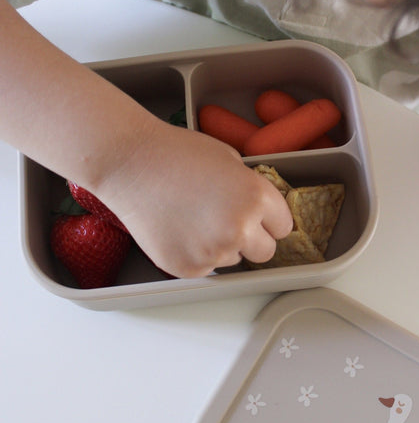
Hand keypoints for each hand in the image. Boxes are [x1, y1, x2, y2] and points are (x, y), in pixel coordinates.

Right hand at [96, 118, 293, 277]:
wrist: (130, 164)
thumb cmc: (177, 153)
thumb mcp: (229, 159)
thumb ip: (249, 187)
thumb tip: (259, 209)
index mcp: (256, 198)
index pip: (283, 227)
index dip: (270, 220)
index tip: (258, 217)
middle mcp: (240, 229)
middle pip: (265, 252)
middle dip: (252, 239)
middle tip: (228, 222)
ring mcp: (213, 252)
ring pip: (233, 259)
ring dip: (222, 246)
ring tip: (194, 218)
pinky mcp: (188, 268)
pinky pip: (205, 267)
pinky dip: (196, 254)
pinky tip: (179, 229)